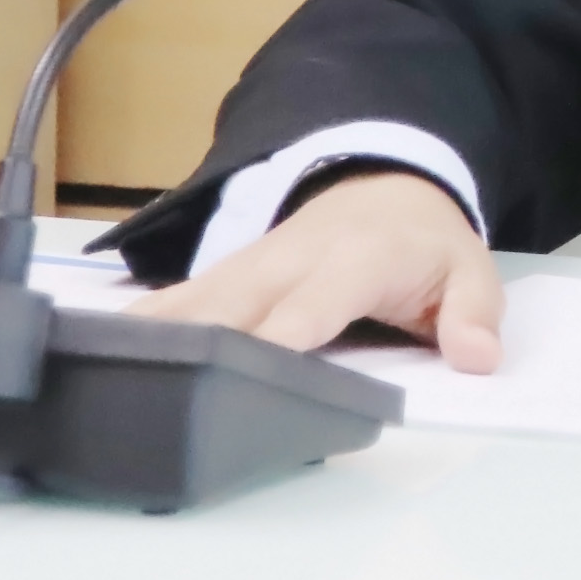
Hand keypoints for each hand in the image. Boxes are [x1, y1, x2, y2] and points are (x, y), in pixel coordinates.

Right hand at [134, 167, 504, 373]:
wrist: (388, 185)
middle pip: (236, 303)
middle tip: (160, 394)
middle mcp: (291, 258)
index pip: (311, 305)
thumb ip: (474, 315)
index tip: (250, 372)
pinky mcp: (227, 274)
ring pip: (195, 298)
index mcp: (353, 259)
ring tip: (106, 375)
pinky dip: (143, 325)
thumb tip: (478, 359)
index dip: (280, 337)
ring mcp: (252, 263)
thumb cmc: (426, 246)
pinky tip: (102, 354)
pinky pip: (179, 299)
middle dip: (201, 345)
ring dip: (157, 334)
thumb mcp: (470, 272)